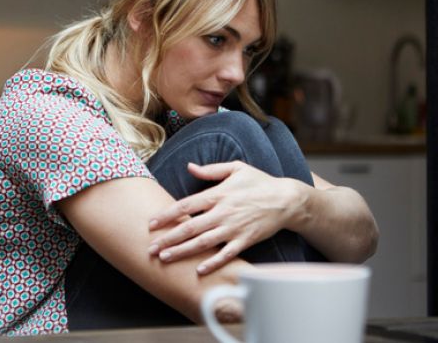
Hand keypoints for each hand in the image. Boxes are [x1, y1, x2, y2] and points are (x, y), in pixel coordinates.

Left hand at [147, 161, 304, 274]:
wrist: (287, 199)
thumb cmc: (259, 182)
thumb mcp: (236, 168)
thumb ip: (211, 170)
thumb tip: (189, 166)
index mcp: (218, 194)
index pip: (186, 205)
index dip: (167, 215)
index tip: (151, 223)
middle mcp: (223, 212)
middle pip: (190, 227)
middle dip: (168, 238)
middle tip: (150, 248)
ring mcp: (234, 228)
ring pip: (203, 242)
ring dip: (183, 251)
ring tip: (165, 258)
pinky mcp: (246, 240)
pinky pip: (227, 254)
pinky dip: (213, 263)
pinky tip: (199, 270)